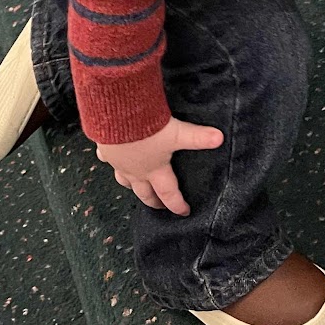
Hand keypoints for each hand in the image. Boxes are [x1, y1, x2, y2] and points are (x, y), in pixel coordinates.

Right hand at [96, 117, 223, 215]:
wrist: (115, 113)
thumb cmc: (145, 126)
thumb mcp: (177, 132)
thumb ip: (198, 137)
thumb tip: (220, 138)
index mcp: (154, 170)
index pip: (168, 193)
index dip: (177, 204)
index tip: (184, 212)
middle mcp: (134, 170)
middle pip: (144, 193)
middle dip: (154, 201)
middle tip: (160, 206)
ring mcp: (117, 162)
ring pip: (124, 180)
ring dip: (132, 185)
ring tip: (137, 185)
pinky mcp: (105, 148)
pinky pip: (107, 159)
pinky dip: (111, 160)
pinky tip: (111, 156)